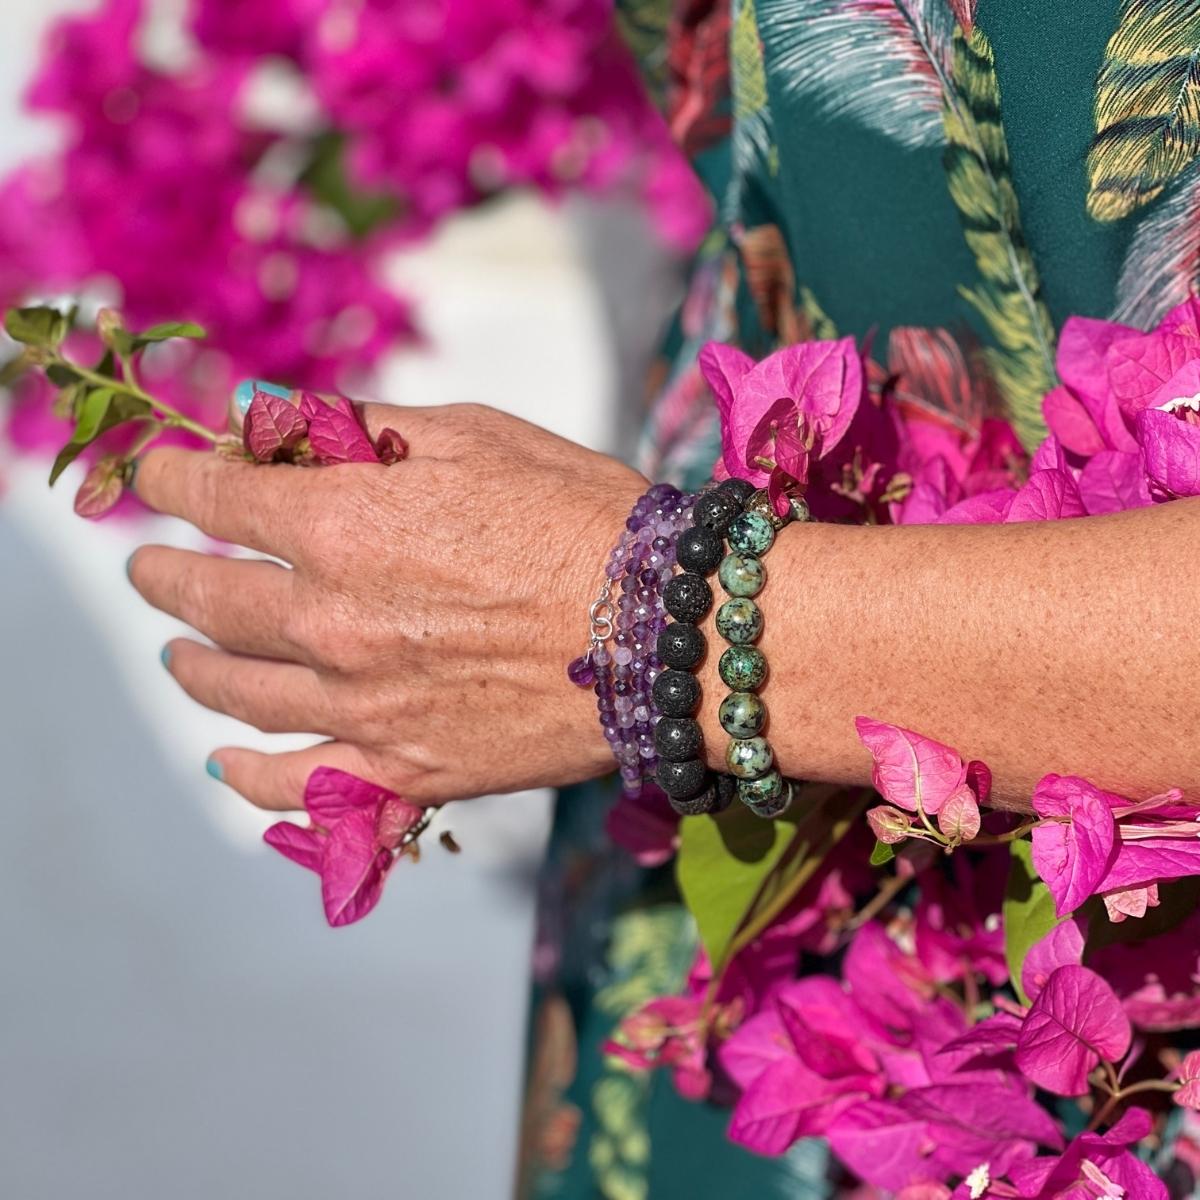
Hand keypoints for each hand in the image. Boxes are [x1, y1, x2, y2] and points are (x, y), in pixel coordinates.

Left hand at [127, 400, 647, 809]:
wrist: (671, 630)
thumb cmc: (585, 516)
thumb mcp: (476, 434)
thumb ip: (362, 427)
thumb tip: (268, 422)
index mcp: (343, 525)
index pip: (213, 497)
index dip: (170, 481)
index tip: (155, 476)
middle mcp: (332, 621)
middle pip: (206, 598)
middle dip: (163, 573)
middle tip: (147, 567)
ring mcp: (365, 707)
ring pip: (236, 690)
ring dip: (190, 664)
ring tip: (175, 653)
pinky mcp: (408, 771)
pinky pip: (300, 786)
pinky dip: (248, 777)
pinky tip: (224, 762)